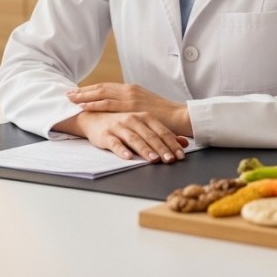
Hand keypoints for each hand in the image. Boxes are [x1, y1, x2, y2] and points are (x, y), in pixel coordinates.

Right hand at [56, 111, 188, 162]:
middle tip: (170, 160)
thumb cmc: (121, 123)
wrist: (93, 117)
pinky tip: (128, 157)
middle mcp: (132, 119)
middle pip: (150, 135)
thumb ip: (162, 134)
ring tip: (153, 159)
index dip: (172, 143)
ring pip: (134, 139)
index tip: (180, 155)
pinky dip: (122, 150)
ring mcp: (119, 126)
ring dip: (144, 149)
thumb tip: (183, 143)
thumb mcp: (143, 126)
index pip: (161, 131)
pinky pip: (115, 143)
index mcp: (144, 116)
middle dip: (161, 148)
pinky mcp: (106, 134)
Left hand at [66, 83, 192, 135]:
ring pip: (101, 93)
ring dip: (84, 95)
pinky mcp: (131, 106)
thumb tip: (123, 110)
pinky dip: (93, 103)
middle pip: (100, 88)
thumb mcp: (146, 106)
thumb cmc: (165, 115)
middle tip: (69, 92)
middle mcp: (129, 90)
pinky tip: (82, 105)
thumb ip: (134, 106)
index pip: (107, 87)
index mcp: (132, 89)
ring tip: (70, 97)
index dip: (92, 89)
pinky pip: (108, 104)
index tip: (79, 91)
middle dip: (83, 90)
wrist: (179, 116)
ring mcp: (130, 96)